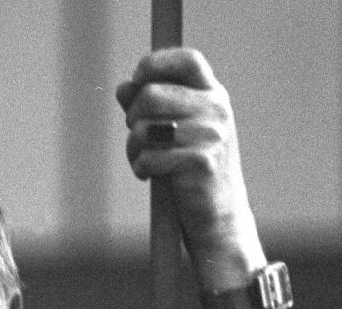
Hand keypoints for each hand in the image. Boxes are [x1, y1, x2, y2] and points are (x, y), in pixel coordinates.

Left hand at [115, 47, 263, 286]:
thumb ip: (151, 108)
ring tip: (143, 159)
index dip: (155, 64)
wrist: (218, 216)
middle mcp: (216, 110)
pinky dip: (140, 168)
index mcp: (213, 95)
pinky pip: (149, 158)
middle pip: (151, 94)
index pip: (187, 60)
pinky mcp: (200, 163)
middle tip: (138, 136)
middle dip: (132, 117)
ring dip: (133, 146)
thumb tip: (123, 88)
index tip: (137, 80)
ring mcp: (211, 136)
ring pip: (145, 127)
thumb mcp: (176, 133)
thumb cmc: (191, 172)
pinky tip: (148, 176)